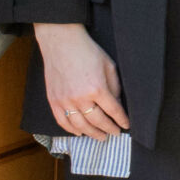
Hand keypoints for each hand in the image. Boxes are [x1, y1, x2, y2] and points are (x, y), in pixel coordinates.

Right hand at [34, 23, 128, 141]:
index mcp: (97, 88)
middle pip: (97, 121)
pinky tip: (79, 132)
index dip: (121, 120)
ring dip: (91, 133)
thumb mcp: (109, 66)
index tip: (126, 125)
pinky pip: (62, 121)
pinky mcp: (53, 100)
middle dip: (108, 129)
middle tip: (114, 134)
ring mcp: (64, 101)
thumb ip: (114, 86)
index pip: (113, 110)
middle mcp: (80, 98)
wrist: (62, 43)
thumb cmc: (88, 51)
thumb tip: (116, 103)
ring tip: (100, 137)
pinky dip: (71, 129)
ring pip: (79, 125)